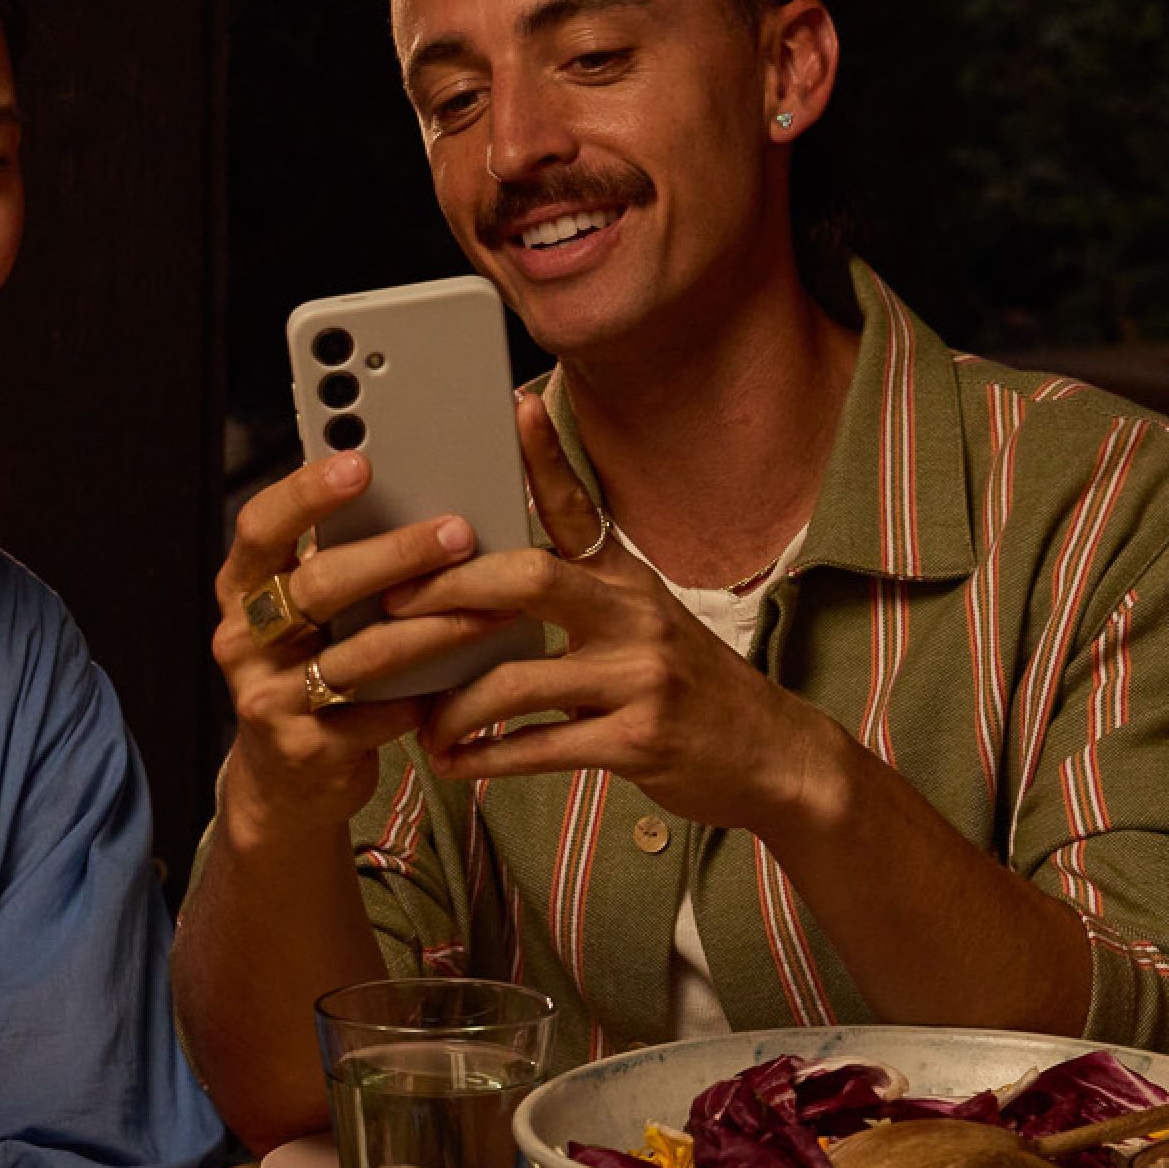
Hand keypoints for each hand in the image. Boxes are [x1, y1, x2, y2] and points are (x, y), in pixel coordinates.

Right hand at [209, 450, 517, 842]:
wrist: (286, 782)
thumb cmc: (312, 671)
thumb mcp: (310, 617)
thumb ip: (342, 567)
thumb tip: (424, 501)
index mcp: (242, 589)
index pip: (261, 526)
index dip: (306, 493)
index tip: (361, 463)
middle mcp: (244, 639)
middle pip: (319, 584)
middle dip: (395, 554)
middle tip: (459, 533)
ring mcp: (268, 697)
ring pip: (360, 654)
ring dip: (434, 628)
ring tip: (492, 607)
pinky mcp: (303, 749)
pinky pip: (377, 716)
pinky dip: (425, 697)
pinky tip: (466, 683)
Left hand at [386, 394, 854, 837]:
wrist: (773, 757)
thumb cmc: (694, 689)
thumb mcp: (649, 623)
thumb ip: (584, 598)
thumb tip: (495, 580)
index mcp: (629, 580)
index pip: (579, 506)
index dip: (545, 455)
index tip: (514, 406)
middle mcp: (635, 616)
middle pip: (530, 577)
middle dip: (451, 588)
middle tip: (395, 603)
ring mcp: (638, 678)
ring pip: (520, 679)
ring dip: (458, 705)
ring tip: (423, 722)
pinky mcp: (638, 741)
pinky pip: (541, 747)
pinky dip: (488, 758)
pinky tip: (455, 761)